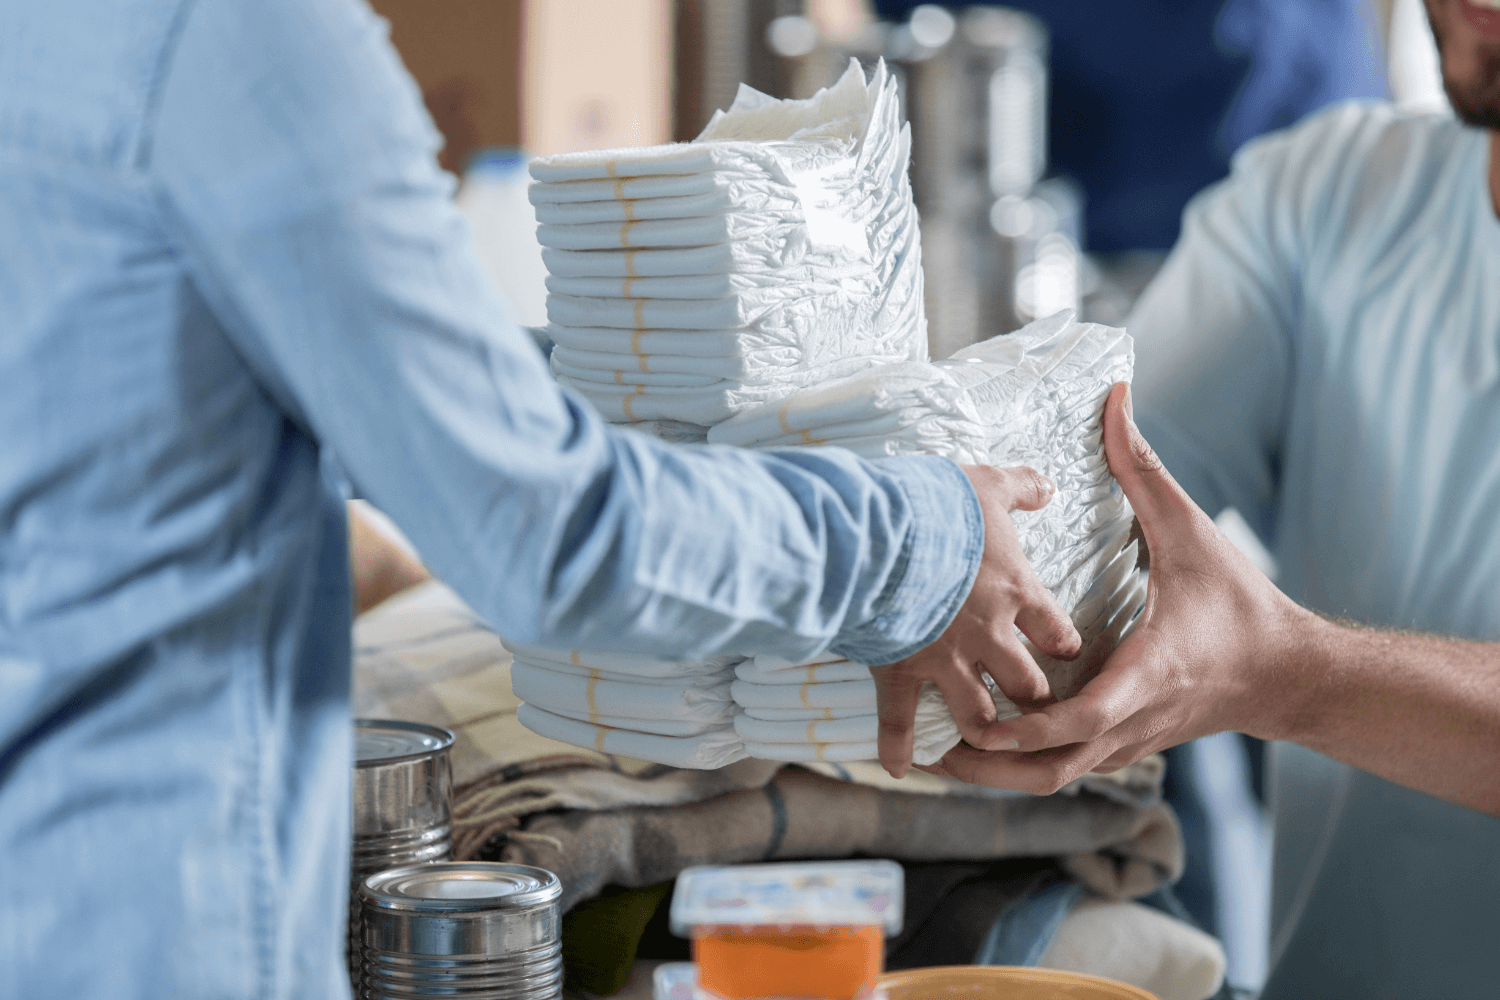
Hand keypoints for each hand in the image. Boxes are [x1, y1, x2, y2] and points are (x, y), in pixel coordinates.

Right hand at [872, 464, 1082, 778]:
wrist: (883, 533)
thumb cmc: (938, 505)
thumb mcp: (987, 485)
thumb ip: (1021, 486)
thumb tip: (1048, 483)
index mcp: (1016, 592)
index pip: (1056, 632)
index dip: (1063, 645)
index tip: (1064, 652)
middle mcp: (989, 636)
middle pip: (1027, 686)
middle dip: (1033, 701)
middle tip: (1033, 709)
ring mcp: (946, 660)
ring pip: (978, 715)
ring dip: (983, 732)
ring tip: (982, 744)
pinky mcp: (902, 670)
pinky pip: (901, 720)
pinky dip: (900, 748)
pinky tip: (901, 768)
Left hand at [928, 383, 1315, 792]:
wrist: (1287, 674)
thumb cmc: (1240, 604)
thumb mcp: (1193, 532)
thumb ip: (1144, 470)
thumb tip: (1116, 400)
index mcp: (1149, 671)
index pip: (1087, 715)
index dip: (1034, 725)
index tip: (987, 724)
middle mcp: (1134, 718)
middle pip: (1054, 768)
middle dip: (994, 769)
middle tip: (935, 749)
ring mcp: (1128, 740)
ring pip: (1056, 777)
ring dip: (1001, 775)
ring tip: (942, 754)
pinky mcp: (1124, 745)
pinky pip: (1067, 767)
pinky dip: (1025, 766)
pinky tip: (986, 746)